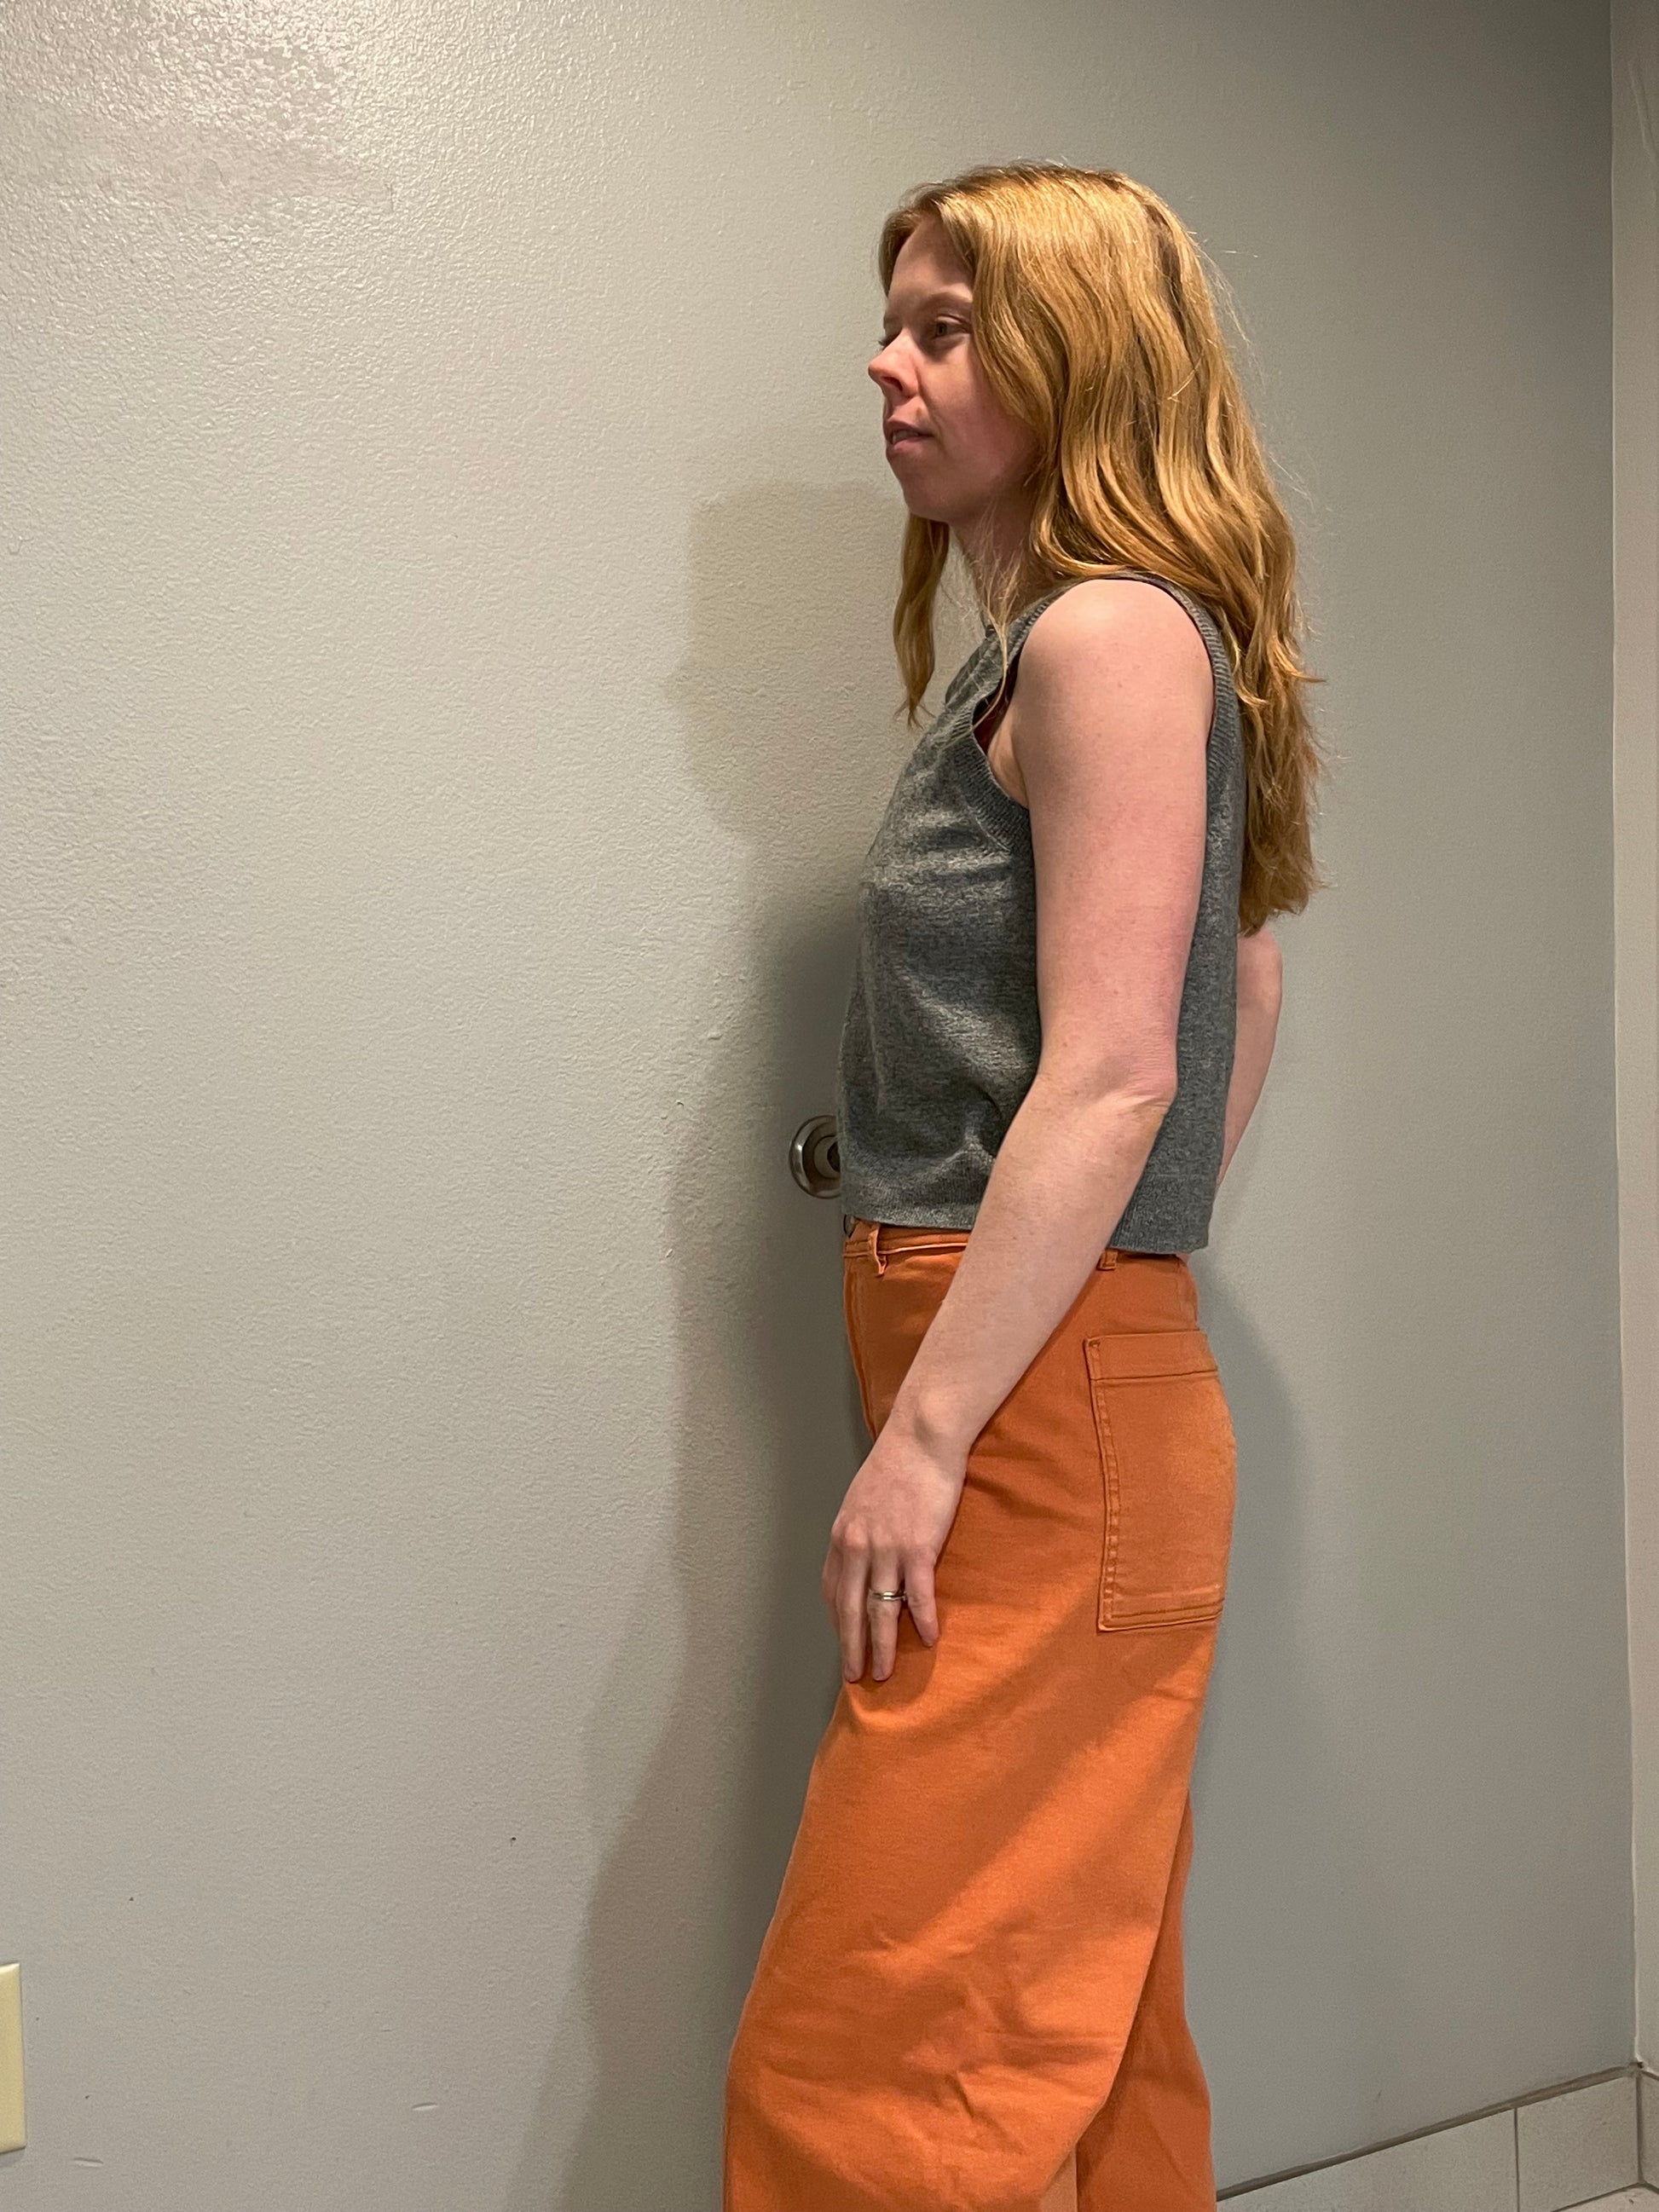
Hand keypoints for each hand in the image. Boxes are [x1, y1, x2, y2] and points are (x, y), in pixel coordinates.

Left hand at [820, 1413, 965, 1683]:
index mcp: (843, 1534)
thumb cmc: (897, 1462)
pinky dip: (923, 1620)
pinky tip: (930, 1638)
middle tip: (855, 1677)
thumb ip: (859, 1529)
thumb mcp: (862, 1498)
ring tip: (886, 1671)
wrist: (922, 1436)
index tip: (843, 1642)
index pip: (832, 1590)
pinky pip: (918, 1594)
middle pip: (849, 1609)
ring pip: (880, 1610)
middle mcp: (858, 1546)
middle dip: (851, 1647)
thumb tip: (864, 1553)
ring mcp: (887, 1548)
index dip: (837, 1622)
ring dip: (883, 1645)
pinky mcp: (918, 1546)